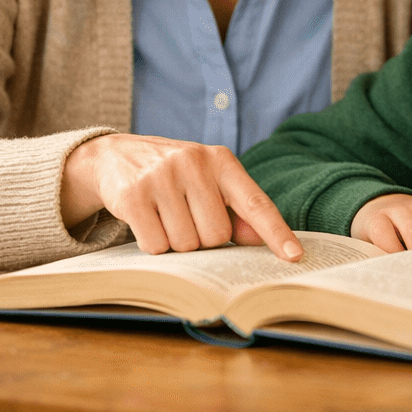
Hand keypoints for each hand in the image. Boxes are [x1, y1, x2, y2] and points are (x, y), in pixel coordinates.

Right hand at [60, 134, 302, 260]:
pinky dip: (153, 244)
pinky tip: (146, 220)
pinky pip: (156, 246)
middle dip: (203, 239)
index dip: (276, 232)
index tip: (295, 256)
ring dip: (176, 242)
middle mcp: (194, 163)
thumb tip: (257, 239)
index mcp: (220, 160)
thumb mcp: (208, 180)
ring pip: (186, 245)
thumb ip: (235, 208)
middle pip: (217, 236)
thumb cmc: (173, 175)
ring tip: (165, 215)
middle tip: (186, 217)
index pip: (255, 202)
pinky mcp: (133, 195)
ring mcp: (162, 177)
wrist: (116, 155)